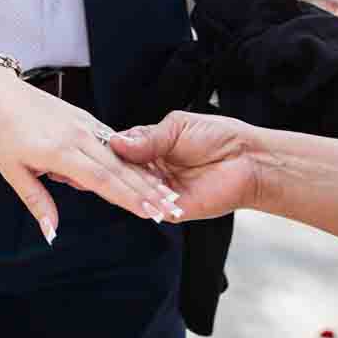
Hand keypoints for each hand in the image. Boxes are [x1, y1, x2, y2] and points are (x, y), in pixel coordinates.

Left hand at [0, 68, 184, 243]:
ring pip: (121, 155)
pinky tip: (149, 170)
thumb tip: (52, 232)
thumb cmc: (1, 133)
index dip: (128, 198)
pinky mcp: (85, 119)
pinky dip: (133, 159)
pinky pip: (114, 142)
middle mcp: (78, 136)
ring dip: (146, 175)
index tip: (151, 213)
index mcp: (60, 151)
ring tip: (168, 193)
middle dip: (148, 190)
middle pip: (120, 168)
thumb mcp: (11, 171)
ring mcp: (84, 125)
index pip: (101, 179)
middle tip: (173, 208)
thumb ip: (36, 201)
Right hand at [108, 111, 260, 220]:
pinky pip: (151, 208)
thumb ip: (147, 138)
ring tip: (114, 177)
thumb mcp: (176, 127)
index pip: (119, 150)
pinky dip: (142, 202)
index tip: (90, 146)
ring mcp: (160, 191)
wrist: (247, 159)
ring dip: (124, 185)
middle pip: (121, 173)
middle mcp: (151, 170)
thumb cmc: (217, 136)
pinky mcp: (172, 210)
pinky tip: (134, 193)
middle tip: (99, 164)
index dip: (106, 149)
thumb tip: (115, 142)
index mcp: (149, 146)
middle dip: (110, 169)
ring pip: (132, 192)